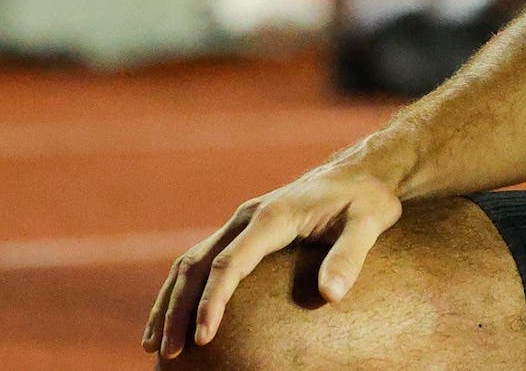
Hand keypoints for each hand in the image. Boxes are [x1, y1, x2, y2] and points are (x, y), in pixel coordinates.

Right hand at [142, 165, 404, 358]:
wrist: (360, 172)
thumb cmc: (366, 201)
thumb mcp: (370, 223)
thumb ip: (349, 256)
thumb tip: (330, 295)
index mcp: (273, 215)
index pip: (231, 263)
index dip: (214, 301)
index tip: (204, 337)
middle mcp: (248, 216)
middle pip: (197, 263)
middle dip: (179, 309)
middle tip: (169, 352)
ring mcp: (241, 223)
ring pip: (190, 262)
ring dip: (170, 302)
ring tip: (155, 345)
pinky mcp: (242, 232)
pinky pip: (201, 260)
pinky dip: (181, 290)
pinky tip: (171, 319)